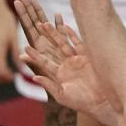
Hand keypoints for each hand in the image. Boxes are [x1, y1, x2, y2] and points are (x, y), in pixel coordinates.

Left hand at [17, 2, 114, 125]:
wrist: (100, 102)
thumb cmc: (81, 102)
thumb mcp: (62, 95)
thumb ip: (49, 85)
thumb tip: (34, 77)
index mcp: (60, 74)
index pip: (45, 62)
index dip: (35, 56)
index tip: (25, 48)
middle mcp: (68, 65)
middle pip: (54, 48)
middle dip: (45, 37)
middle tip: (36, 26)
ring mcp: (78, 60)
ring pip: (64, 43)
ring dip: (55, 33)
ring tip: (45, 23)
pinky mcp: (88, 57)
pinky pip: (78, 43)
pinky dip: (72, 35)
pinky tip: (64, 26)